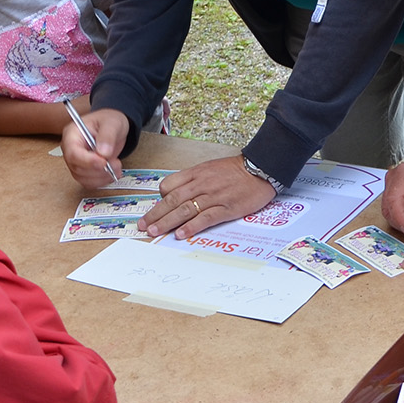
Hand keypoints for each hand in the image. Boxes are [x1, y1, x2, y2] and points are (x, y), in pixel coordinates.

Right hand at [62, 107, 128, 190]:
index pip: (73, 152)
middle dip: (98, 169)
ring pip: (82, 178)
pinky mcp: (83, 170)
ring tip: (117, 167)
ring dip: (101, 177)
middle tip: (116, 164)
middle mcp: (70, 149)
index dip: (87, 160)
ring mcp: (75, 161)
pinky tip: (113, 173)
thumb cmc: (109, 121)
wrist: (113, 128)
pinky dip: (102, 181)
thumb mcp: (112, 123)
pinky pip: (88, 182)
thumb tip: (103, 152)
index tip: (104, 162)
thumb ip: (107, 136)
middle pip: (77, 167)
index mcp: (72, 134)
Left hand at [139, 156, 274, 240]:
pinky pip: (205, 218)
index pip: (170, 185)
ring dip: (168, 222)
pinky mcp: (226, 208)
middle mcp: (201, 184)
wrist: (260, 168)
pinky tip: (181, 234)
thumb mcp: (210, 168)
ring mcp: (213, 196)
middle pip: (173, 200)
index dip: (160, 198)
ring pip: (185, 210)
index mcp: (196, 173)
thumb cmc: (236, 170)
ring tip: (155, 232)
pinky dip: (192, 226)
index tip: (154, 210)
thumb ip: (194, 180)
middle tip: (143, 226)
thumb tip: (177, 193)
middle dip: (156, 214)